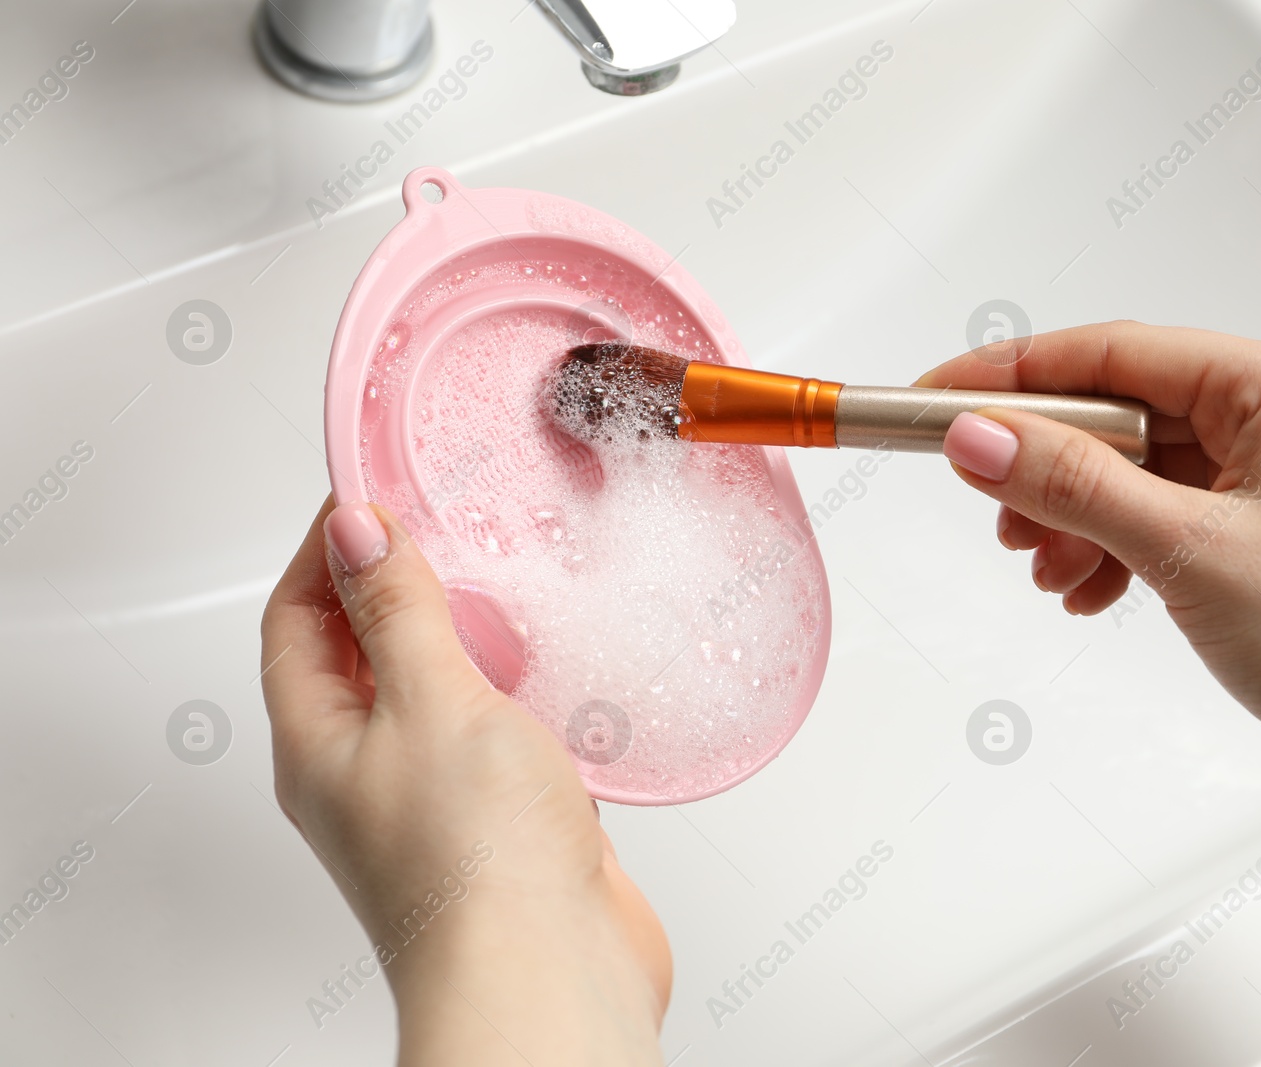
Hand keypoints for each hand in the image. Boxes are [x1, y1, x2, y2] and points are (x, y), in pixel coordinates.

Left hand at [261, 497, 669, 1065]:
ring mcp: (433, 799)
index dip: (322, 550)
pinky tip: (555, 667)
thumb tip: (354, 528)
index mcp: (318, 744)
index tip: (371, 494)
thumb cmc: (476, 866)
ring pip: (430, 692)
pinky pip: (492, 733)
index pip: (293, 620)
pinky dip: (515, 688)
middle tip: (440, 526)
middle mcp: (366, 773)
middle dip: (390, 583)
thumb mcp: (430, 702)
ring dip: (459, 635)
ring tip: (501, 581)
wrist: (548, 977)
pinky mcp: (501, 819)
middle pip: (355, 654)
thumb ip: (395, 611)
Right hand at [919, 321, 1260, 799]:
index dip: (1011, 376)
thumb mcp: (1187, 550)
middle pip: (1119, 413)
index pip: (1110, 354)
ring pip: (1136, 471)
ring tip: (1044, 567)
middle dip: (1046, 466)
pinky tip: (1092, 591)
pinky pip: (1163, 517)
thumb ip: (1072, 486)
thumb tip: (981, 437)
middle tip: (991, 507)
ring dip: (1077, 518)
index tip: (935, 398)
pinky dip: (1116, 550)